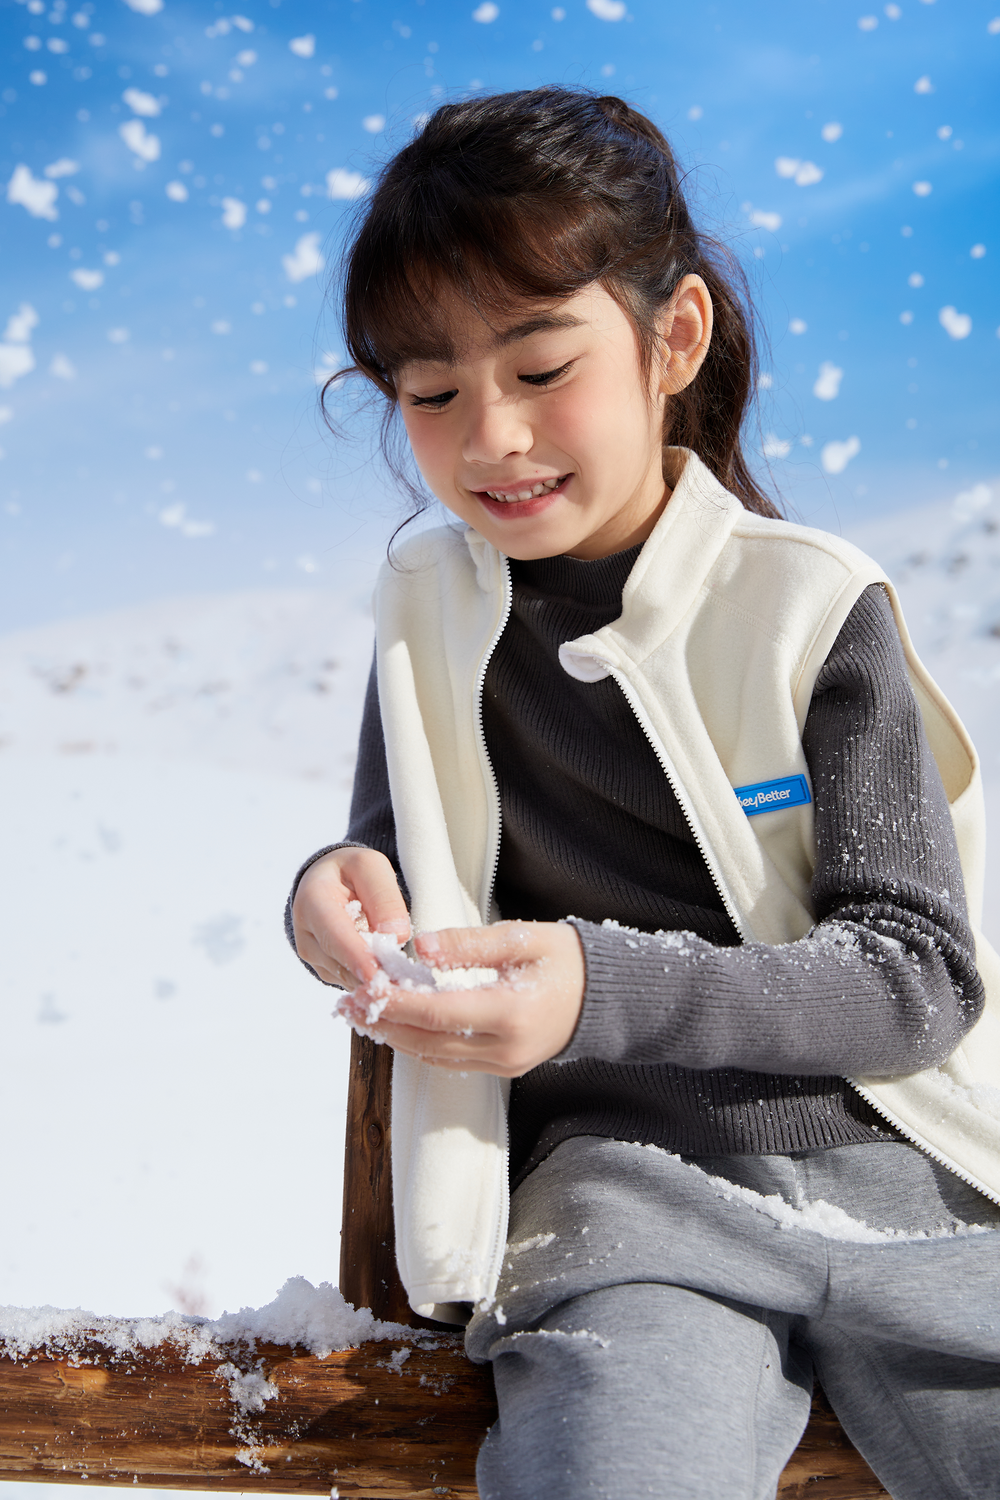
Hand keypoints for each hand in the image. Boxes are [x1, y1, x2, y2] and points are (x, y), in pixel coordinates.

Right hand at [291, 847, 409, 987]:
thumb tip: (396, 936)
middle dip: (371, 975)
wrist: (330, 881)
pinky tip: (391, 972)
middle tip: (405, 982)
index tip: (376, 974)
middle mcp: (306, 933)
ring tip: (403, 976)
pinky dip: (371, 980)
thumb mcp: (372, 867)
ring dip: (374, 980)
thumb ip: (384, 897)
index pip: (334, 935)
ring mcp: (313, 955)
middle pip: (339, 963)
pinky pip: (351, 981)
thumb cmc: (352, 871)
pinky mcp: (325, 969)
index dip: (355, 957)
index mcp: (312, 901)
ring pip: (346, 978)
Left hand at [344, 921, 585, 1076]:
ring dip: (397, 1037)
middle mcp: (506, 1048)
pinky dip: (421, 1044)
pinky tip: (400, 1026)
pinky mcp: (505, 1067)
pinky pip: (452, 1061)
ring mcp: (506, 1063)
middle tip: (347, 1005)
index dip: (396, 1003)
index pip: (438, 1013)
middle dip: (385, 1023)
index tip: (363, 987)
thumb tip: (421, 947)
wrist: (608, 995)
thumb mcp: (523, 938)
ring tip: (363, 1015)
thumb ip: (470, 945)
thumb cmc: (568, 958)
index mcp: (511, 1013)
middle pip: (429, 1043)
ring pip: (436, 1057)